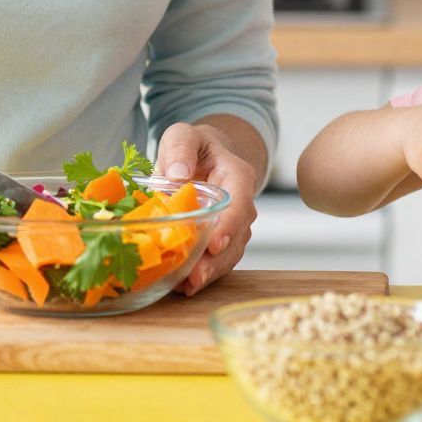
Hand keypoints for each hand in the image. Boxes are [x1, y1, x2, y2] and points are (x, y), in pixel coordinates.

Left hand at [154, 122, 258, 296]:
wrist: (202, 157)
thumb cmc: (193, 146)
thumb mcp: (182, 135)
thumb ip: (181, 147)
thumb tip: (178, 174)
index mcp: (237, 176)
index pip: (240, 202)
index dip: (229, 225)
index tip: (214, 244)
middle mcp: (243, 204)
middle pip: (236, 235)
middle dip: (216, 259)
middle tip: (194, 277)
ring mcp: (235, 224)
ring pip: (229, 253)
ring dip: (210, 272)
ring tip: (186, 287)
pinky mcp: (223, 239)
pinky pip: (219, 260)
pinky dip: (204, 274)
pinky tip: (183, 286)